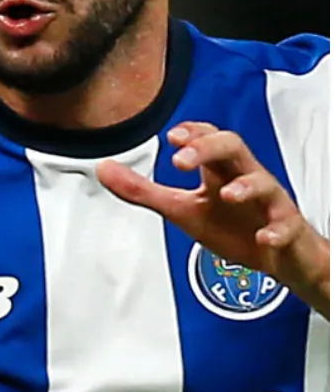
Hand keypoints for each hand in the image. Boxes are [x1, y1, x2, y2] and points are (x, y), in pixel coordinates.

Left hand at [98, 122, 328, 314]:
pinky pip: (286, 226)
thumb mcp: (181, 209)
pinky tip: (263, 237)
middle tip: (180, 160)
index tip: (172, 136)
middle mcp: (246, 180)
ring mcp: (269, 204)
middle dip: (209, 149)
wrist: (277, 257)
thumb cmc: (232, 226)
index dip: (193, 134)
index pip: (210, 139)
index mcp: (220, 172)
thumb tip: (105, 169)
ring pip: (264, 183)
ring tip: (227, 194)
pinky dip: (276, 231)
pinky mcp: (286, 230)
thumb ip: (143, 191)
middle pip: (234, 149)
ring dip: (246, 186)